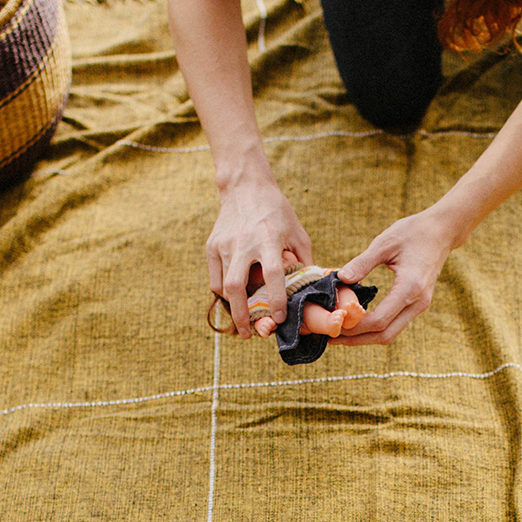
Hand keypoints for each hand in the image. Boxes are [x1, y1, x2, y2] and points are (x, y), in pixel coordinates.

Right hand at [207, 180, 311, 337]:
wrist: (245, 187)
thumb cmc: (278, 212)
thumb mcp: (297, 233)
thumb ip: (303, 262)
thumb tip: (310, 290)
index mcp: (269, 239)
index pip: (271, 275)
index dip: (275, 300)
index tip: (279, 318)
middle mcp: (244, 243)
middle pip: (237, 286)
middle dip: (243, 315)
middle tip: (250, 334)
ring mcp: (224, 245)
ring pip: (222, 285)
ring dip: (232, 308)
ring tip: (242, 323)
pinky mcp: (211, 246)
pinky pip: (215, 278)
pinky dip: (223, 294)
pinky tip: (233, 303)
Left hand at [337, 208, 455, 345]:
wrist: (442, 231)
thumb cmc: (413, 232)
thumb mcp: (385, 242)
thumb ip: (362, 263)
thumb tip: (340, 278)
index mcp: (410, 287)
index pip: (379, 320)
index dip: (354, 326)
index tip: (333, 323)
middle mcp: (418, 302)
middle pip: (385, 335)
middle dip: (357, 339)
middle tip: (331, 338)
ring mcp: (420, 305)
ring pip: (391, 333)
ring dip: (365, 337)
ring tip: (341, 333)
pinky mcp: (418, 304)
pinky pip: (395, 324)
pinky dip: (375, 328)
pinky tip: (357, 322)